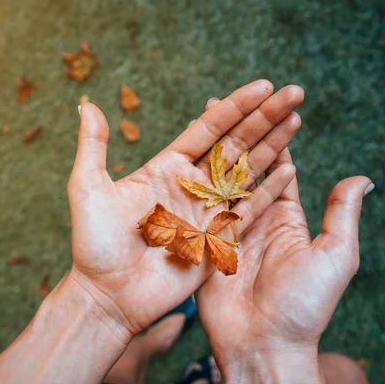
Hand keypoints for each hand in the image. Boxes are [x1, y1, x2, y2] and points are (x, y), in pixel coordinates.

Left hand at [66, 80, 304, 338]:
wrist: (108, 297)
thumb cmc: (94, 245)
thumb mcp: (88, 189)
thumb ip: (93, 146)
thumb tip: (88, 104)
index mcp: (166, 168)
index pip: (208, 129)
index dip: (236, 107)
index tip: (263, 86)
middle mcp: (191, 186)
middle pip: (236, 144)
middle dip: (265, 118)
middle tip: (294, 93)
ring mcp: (207, 212)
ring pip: (247, 171)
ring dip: (273, 146)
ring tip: (297, 118)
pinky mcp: (217, 240)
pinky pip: (248, 210)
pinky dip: (267, 190)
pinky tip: (289, 168)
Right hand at [196, 98, 372, 383]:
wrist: (263, 345)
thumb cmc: (305, 305)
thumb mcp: (335, 256)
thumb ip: (343, 215)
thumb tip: (363, 178)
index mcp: (286, 219)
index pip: (278, 169)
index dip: (273, 138)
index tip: (266, 106)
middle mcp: (255, 220)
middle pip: (244, 168)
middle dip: (237, 135)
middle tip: (226, 101)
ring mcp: (226, 231)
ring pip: (218, 183)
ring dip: (210, 151)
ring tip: (201, 118)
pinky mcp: (202, 245)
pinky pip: (197, 209)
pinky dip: (190, 183)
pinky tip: (180, 159)